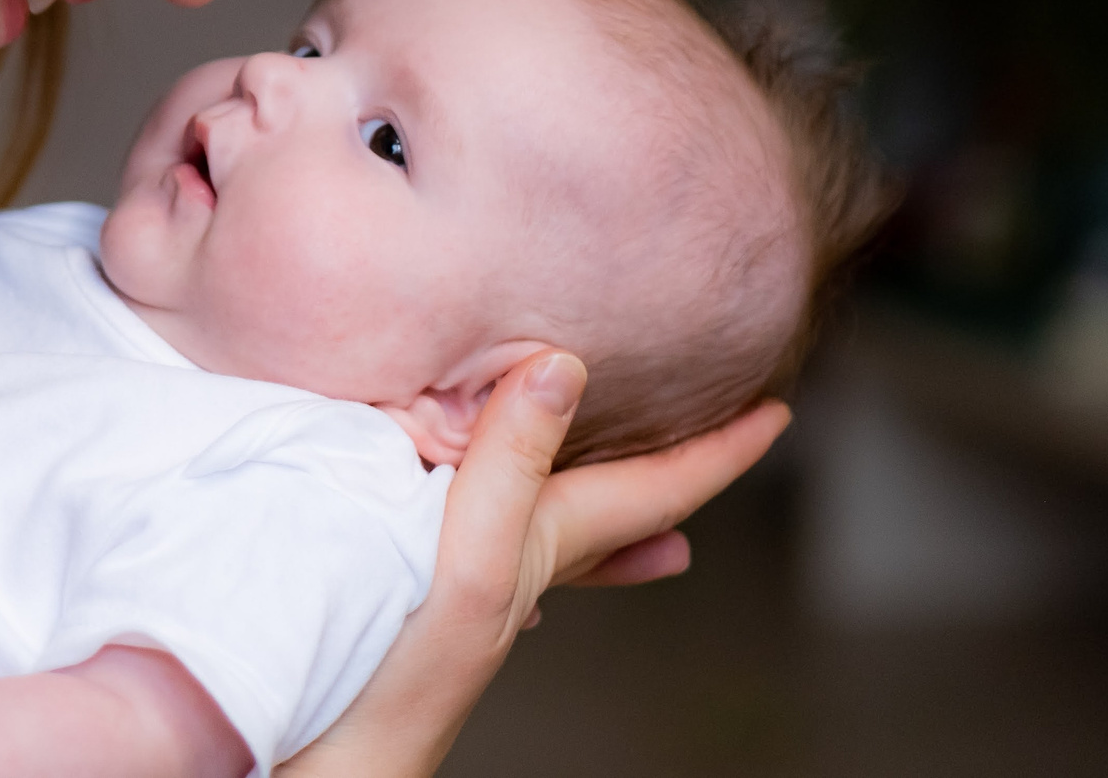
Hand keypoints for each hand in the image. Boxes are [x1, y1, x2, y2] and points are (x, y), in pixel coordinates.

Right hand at [273, 353, 789, 777]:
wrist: (331, 761)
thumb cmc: (399, 677)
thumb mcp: (468, 556)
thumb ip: (510, 462)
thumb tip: (562, 367)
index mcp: (538, 548)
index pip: (652, 495)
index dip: (716, 453)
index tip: (776, 413)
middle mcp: (511, 567)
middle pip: (612, 518)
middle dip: (663, 486)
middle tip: (714, 452)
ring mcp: (463, 588)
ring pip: (549, 534)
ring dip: (593, 511)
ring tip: (639, 516)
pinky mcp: (411, 593)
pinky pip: (477, 546)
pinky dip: (502, 525)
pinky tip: (476, 539)